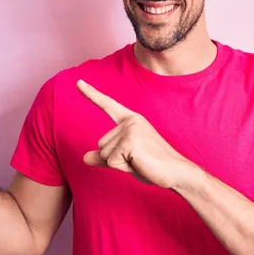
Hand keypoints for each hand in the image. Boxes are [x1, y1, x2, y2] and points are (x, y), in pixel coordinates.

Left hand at [77, 79, 195, 188]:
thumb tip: (84, 158)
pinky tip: (139, 163)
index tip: (78, 82)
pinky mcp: (131, 141)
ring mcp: (131, 129)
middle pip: (101, 144)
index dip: (91, 94)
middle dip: (115, 159)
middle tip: (137, 159)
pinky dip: (122, 168)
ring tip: (139, 161)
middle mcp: (130, 120)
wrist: (175, 172)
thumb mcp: (124, 160)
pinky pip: (111, 161)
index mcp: (130, 120)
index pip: (107, 105)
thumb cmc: (151, 166)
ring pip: (104, 154)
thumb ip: (104, 157)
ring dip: (119, 164)